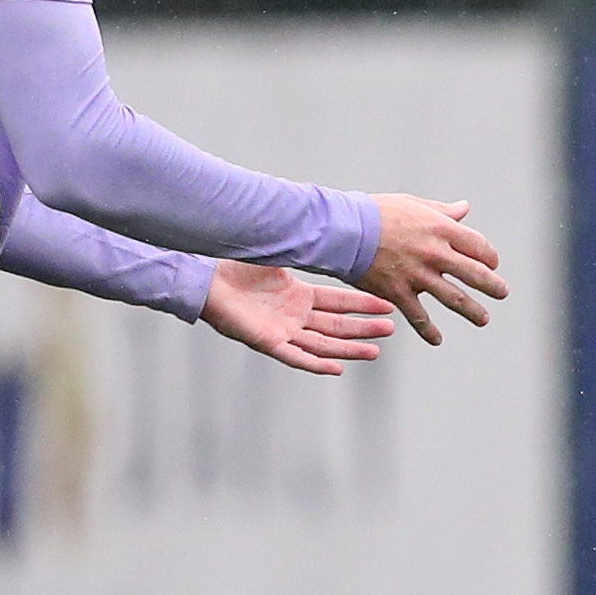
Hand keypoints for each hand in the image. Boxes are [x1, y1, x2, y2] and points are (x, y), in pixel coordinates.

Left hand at [202, 260, 398, 376]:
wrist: (204, 278)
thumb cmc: (232, 265)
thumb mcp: (275, 254)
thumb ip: (300, 248)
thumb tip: (323, 226)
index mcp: (298, 296)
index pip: (339, 302)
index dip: (363, 304)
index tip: (388, 304)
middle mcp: (293, 316)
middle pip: (337, 326)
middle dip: (364, 328)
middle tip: (391, 328)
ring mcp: (282, 330)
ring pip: (323, 344)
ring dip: (349, 349)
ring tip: (375, 351)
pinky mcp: (267, 342)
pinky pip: (296, 356)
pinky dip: (316, 363)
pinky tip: (337, 368)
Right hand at [357, 196, 507, 345]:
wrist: (342, 229)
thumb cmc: (375, 212)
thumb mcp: (413, 204)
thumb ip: (442, 211)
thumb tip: (465, 208)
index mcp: (441, 229)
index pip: (479, 247)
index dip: (489, 256)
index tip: (492, 263)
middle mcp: (434, 253)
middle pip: (475, 274)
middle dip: (493, 286)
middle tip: (502, 293)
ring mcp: (418, 275)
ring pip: (455, 299)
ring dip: (473, 311)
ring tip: (484, 319)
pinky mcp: (398, 292)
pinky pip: (419, 316)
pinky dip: (429, 331)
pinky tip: (437, 340)